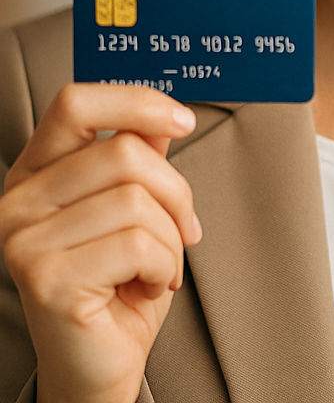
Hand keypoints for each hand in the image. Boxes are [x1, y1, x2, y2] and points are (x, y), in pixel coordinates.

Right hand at [0, 84, 200, 402]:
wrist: (98, 365)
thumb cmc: (118, 287)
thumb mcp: (136, 212)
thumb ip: (140, 162)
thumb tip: (162, 117)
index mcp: (35, 173)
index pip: (75, 103)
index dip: (136, 101)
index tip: (182, 122)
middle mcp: (18, 202)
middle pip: (125, 152)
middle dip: (176, 193)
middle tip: (181, 231)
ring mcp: (24, 240)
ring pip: (138, 200)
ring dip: (172, 239)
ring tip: (157, 266)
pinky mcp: (45, 278)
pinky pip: (139, 244)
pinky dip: (165, 267)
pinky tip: (148, 286)